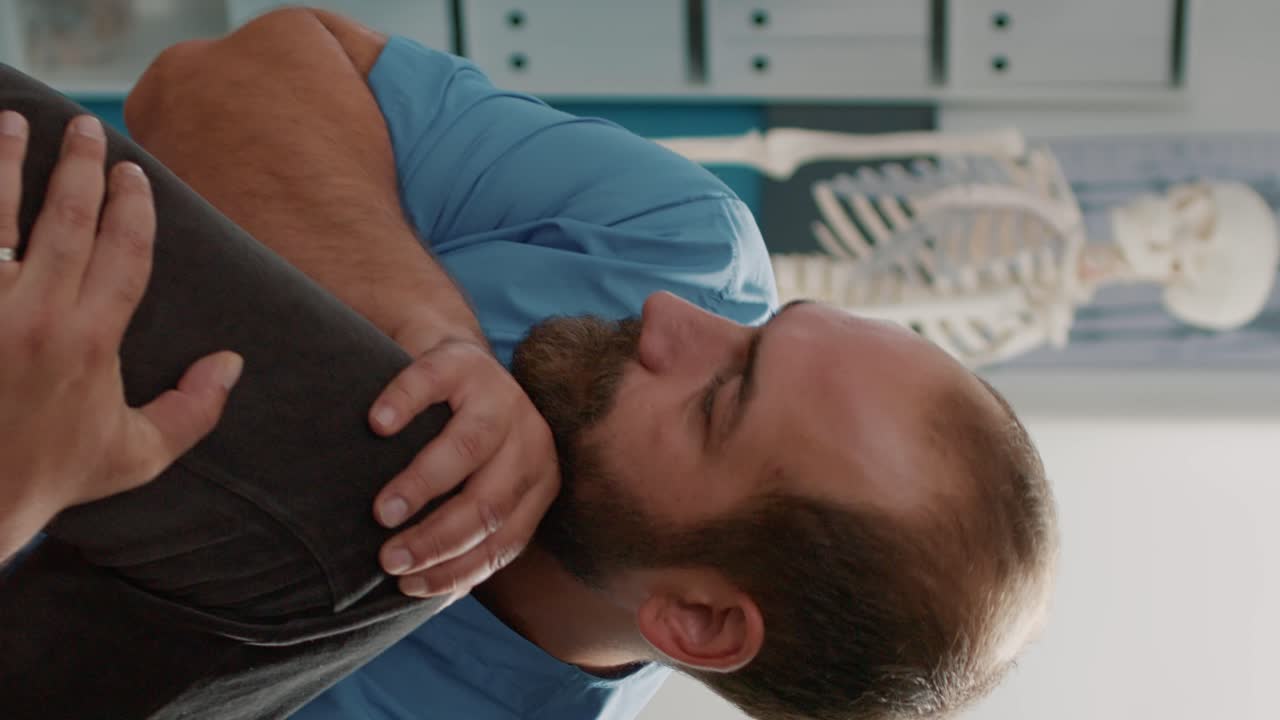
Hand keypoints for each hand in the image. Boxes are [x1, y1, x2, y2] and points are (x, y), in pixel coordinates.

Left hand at [0, 111, 242, 556]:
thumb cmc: (47, 476)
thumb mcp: (136, 456)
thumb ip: (192, 410)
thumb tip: (231, 363)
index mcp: (89, 343)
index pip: (123, 252)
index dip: (133, 206)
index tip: (135, 174)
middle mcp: (34, 317)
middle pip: (66, 220)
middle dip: (82, 167)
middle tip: (89, 130)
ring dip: (8, 163)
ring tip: (17, 124)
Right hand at [368, 332, 559, 598]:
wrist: (453, 364)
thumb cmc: (456, 442)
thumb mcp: (478, 486)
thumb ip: (467, 531)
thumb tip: (428, 593)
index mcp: (537, 482)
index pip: (504, 542)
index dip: (455, 570)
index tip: (407, 587)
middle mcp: (530, 440)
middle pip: (489, 503)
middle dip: (436, 539)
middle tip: (388, 558)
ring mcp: (500, 396)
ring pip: (468, 449)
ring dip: (423, 486)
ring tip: (383, 512)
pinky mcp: (461, 361)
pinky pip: (430, 385)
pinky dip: (403, 406)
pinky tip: (377, 426)